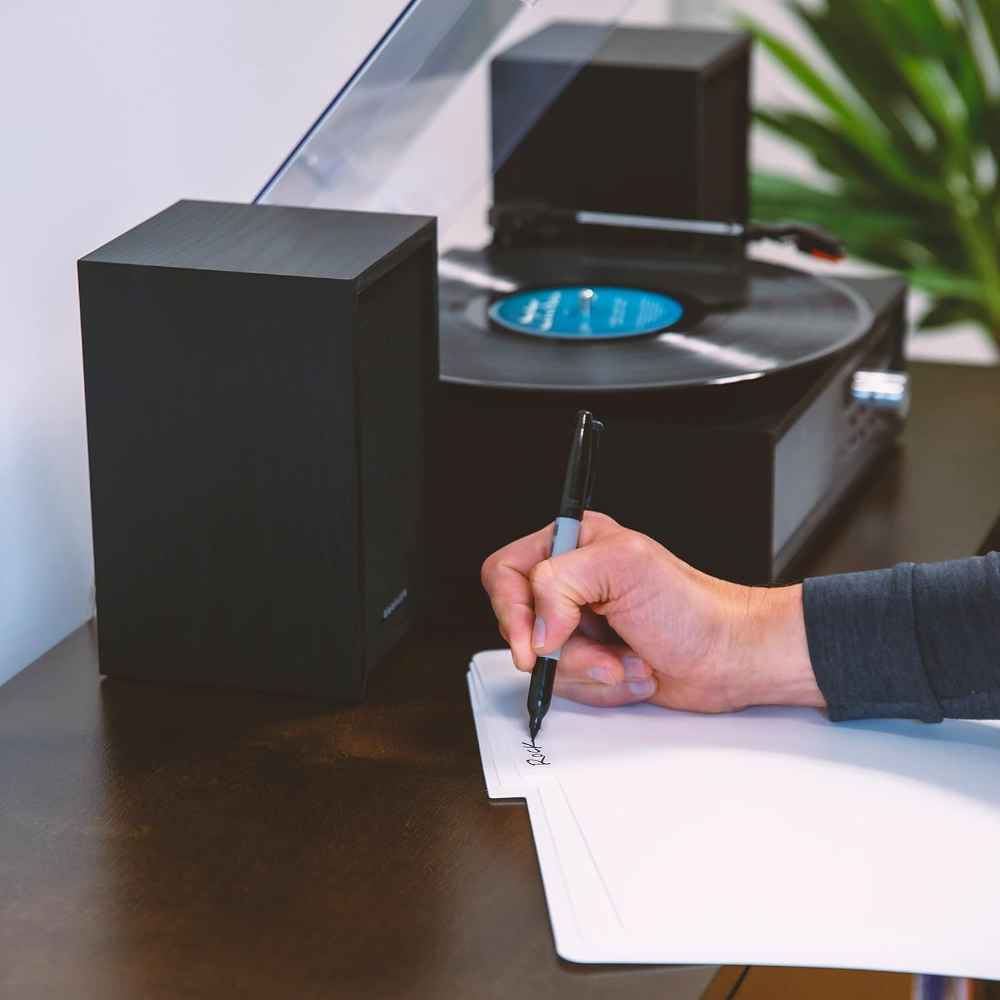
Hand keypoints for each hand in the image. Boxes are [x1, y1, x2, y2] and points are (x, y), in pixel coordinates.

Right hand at [480, 511, 824, 712]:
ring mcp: (580, 625)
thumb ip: (561, 582)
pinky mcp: (591, 660)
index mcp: (573, 544)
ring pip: (544, 662)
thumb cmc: (694, 607)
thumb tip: (536, 626)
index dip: (513, 609)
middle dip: (565, 650)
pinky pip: (568, 685)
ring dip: (591, 670)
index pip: (506, 571)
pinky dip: (604, 687)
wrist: (731, 657)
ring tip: (629, 659)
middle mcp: (572, 583)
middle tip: (600, 653)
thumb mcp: (623, 568)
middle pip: (521, 623)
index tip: (535, 642)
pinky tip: (634, 671)